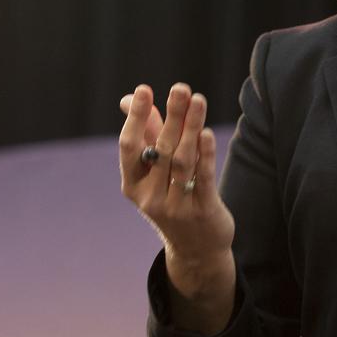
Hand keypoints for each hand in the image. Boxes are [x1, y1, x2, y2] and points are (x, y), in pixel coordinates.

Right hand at [118, 83, 234, 281]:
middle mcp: (149, 197)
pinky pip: (203, 179)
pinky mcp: (202, 211)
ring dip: (191, 128)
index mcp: (132, 184)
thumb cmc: (171, 196)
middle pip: (161, 149)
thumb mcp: (153, 170)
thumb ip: (146, 132)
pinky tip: (207, 133)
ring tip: (198, 100)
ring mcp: (175, 206)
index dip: (137, 118)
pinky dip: (205, 155)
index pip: (129, 146)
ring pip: (182, 161)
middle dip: (172, 116)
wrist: (195, 248)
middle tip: (181, 88)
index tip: (144, 90)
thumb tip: (130, 97)